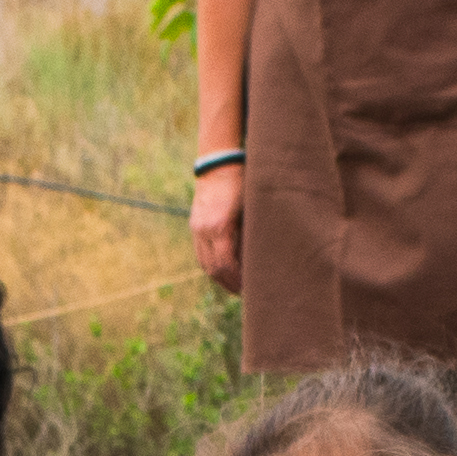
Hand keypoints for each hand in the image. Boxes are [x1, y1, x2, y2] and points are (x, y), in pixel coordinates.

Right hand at [192, 161, 248, 295]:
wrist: (219, 164)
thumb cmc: (243, 184)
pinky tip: (223, 269)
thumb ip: (253, 234)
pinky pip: (200, 253)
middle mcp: (204, 229)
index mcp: (220, 226)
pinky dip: (211, 265)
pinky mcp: (195, 225)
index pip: (226, 264)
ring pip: (204, 263)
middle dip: (228, 283)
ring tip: (234, 284)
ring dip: (218, 277)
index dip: (237, 280)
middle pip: (213, 268)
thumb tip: (261, 260)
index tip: (250, 287)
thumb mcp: (253, 208)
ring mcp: (196, 227)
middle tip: (244, 292)